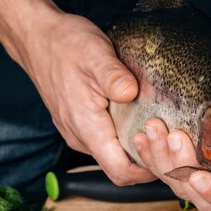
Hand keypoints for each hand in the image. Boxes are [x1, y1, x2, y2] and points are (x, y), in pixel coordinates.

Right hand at [17, 11, 154, 184]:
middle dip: (148, 160)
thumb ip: (114, 76)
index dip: (148, 171)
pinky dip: (125, 136)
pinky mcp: (80, 124)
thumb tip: (132, 93)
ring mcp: (78, 132)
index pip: (120, 172)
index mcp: (87, 127)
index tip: (170, 155)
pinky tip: (141, 117)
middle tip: (173, 139)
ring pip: (113, 154)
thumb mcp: (95, 54)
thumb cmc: (65, 45)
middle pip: (120, 167)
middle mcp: (81, 137)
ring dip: (137, 148)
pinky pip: (106, 141)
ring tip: (161, 127)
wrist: (37, 38)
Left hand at [131, 88, 210, 210]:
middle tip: (171, 140)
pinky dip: (151, 156)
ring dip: (161, 163)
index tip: (201, 177)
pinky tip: (143, 135)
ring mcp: (208, 181)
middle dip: (182, 174)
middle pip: (205, 202)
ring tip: (153, 132)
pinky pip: (166, 171)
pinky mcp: (186, 168)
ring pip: (179, 186)